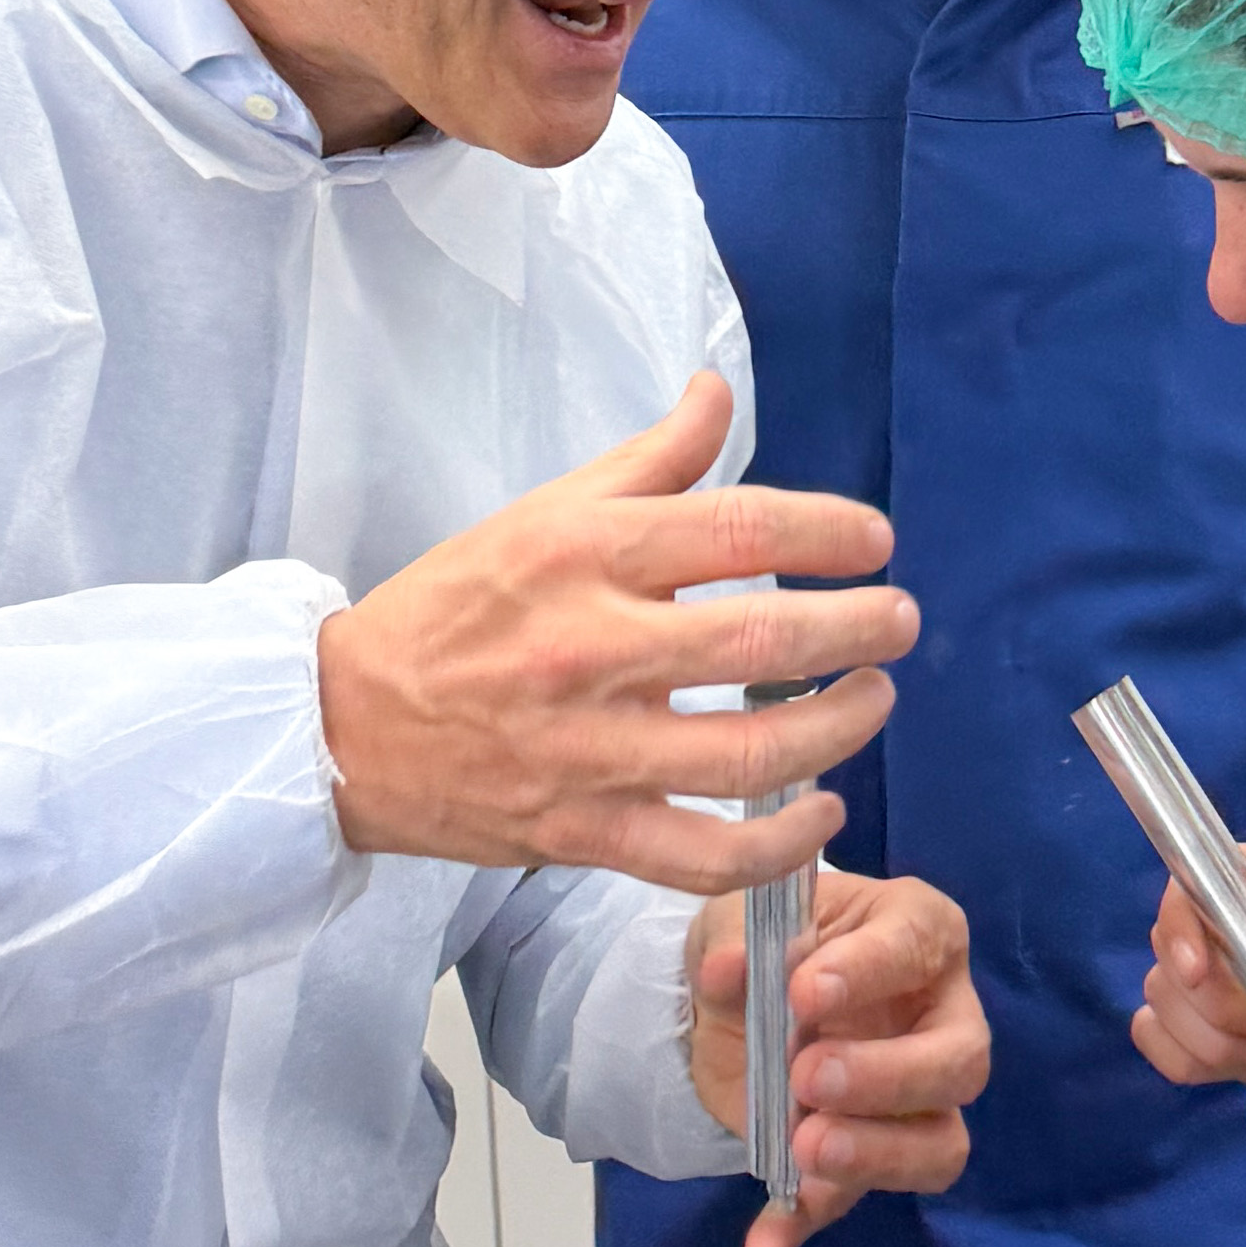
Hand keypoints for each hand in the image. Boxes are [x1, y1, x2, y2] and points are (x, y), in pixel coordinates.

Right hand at [318, 371, 912, 893]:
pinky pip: (701, 853)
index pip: (737, 530)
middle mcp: (594, 647)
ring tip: (875, 698)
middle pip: (760, 642)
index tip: (876, 541)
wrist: (344, 724)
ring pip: (746, 754)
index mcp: (585, 554)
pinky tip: (822, 813)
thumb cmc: (453, 609)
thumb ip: (646, 461)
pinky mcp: (583, 831)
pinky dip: (777, 845)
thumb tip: (717, 392)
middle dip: (856, 629)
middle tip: (901, 621)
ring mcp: (590, 749)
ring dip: (837, 728)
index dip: (828, 531)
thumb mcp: (541, 513)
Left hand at [685, 867, 988, 1246]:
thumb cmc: (768, 937)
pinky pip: (848, 1200)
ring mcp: (914, 1100)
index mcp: (918, 934)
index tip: (803, 992)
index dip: (871, 971)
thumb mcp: (742, 920)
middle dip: (889, 1076)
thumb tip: (725, 968)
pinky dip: (803, 1224)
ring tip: (802, 1149)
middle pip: (960, 1061)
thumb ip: (735, 943)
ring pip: (940, 1144)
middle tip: (809, 1077)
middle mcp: (939, 1018)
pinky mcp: (863, 1158)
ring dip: (876, 1156)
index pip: (919, 945)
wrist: (733, 996)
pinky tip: (763, 1246)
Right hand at [1128, 806, 1245, 1089]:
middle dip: (1205, 999)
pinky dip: (1187, 1058)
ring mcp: (1228, 981)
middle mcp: (1241, 925)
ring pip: (1164, 998)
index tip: (1201, 975)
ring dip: (1205, 1035)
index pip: (1195, 885)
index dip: (1183, 929)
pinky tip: (1244, 1066)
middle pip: (1170, 949)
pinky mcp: (1225, 1032)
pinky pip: (1167, 1042)